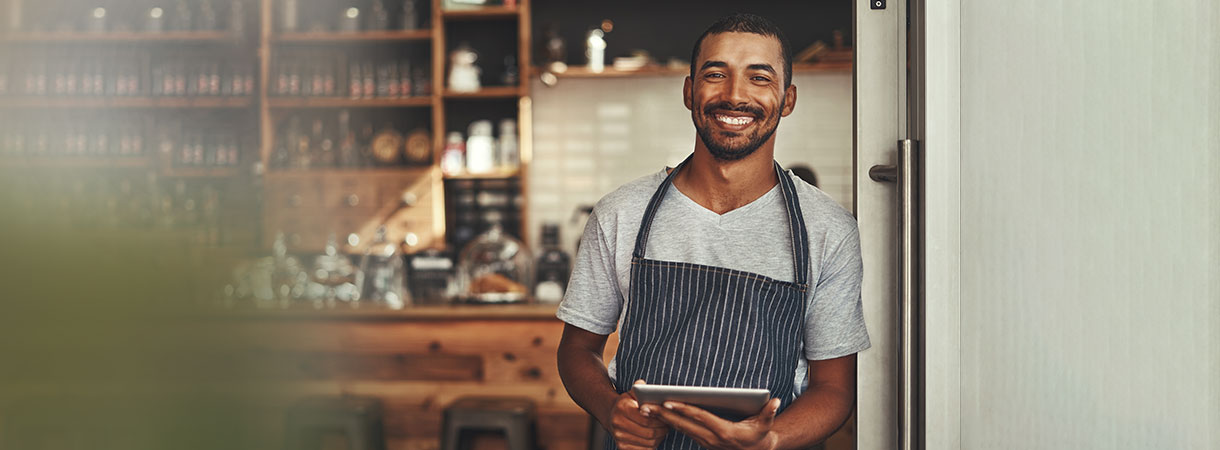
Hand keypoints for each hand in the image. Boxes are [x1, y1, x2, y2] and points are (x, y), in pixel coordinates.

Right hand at [607, 380, 669, 448]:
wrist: (611, 415)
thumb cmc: (627, 403)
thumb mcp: (632, 393)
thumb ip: (639, 388)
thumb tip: (642, 385)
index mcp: (622, 408)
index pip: (647, 418)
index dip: (660, 419)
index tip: (667, 417)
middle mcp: (618, 423)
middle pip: (649, 432)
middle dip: (662, 429)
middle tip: (668, 425)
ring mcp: (619, 437)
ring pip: (648, 442)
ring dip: (659, 438)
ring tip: (663, 431)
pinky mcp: (621, 447)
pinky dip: (652, 445)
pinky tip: (655, 438)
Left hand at [649, 397, 780, 449]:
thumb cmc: (760, 435)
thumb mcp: (766, 424)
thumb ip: (769, 412)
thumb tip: (775, 401)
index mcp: (723, 432)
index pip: (699, 418)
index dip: (683, 410)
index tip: (668, 402)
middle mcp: (710, 438)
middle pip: (683, 424)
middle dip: (663, 415)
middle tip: (645, 406)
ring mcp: (703, 440)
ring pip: (679, 428)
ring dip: (661, 419)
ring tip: (644, 408)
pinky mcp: (700, 440)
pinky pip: (681, 430)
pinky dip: (668, 421)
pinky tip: (656, 414)